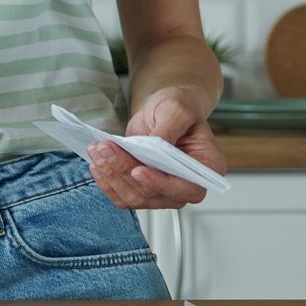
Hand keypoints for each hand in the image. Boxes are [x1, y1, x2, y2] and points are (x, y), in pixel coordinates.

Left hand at [89, 87, 225, 209]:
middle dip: (124, 172)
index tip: (138, 170)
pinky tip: (97, 164)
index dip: (160, 183)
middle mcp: (188, 186)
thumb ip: (167, 130)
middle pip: (154, 194)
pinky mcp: (144, 189)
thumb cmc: (178, 108)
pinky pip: (123, 197)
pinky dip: (107, 182)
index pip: (187, 188)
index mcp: (208, 167)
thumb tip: (154, 148)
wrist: (163, 111)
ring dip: (111, 176)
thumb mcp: (176, 110)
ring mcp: (164, 191)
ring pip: (135, 197)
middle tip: (104, 149)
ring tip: (98, 151)